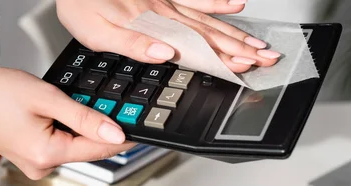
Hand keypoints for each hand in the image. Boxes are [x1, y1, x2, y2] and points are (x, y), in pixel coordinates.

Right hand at [0, 68, 135, 179]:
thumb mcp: (48, 98)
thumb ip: (84, 117)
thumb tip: (114, 132)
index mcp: (46, 154)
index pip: (98, 149)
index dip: (121, 137)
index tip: (138, 126)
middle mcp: (40, 165)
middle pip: (86, 150)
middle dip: (99, 129)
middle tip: (108, 107)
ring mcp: (34, 164)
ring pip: (73, 147)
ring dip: (81, 129)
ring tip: (74, 106)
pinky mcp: (30, 157)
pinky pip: (58, 146)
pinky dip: (66, 131)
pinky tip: (61, 115)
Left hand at [56, 0, 281, 72]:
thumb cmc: (81, 4)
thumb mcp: (97, 32)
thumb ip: (132, 44)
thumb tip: (165, 54)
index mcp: (150, 27)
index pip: (194, 47)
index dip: (221, 58)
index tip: (247, 67)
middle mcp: (163, 13)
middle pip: (209, 34)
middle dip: (240, 48)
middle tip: (268, 58)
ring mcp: (165, 1)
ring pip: (207, 19)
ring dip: (235, 32)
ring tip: (260, 41)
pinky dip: (216, 2)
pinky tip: (235, 4)